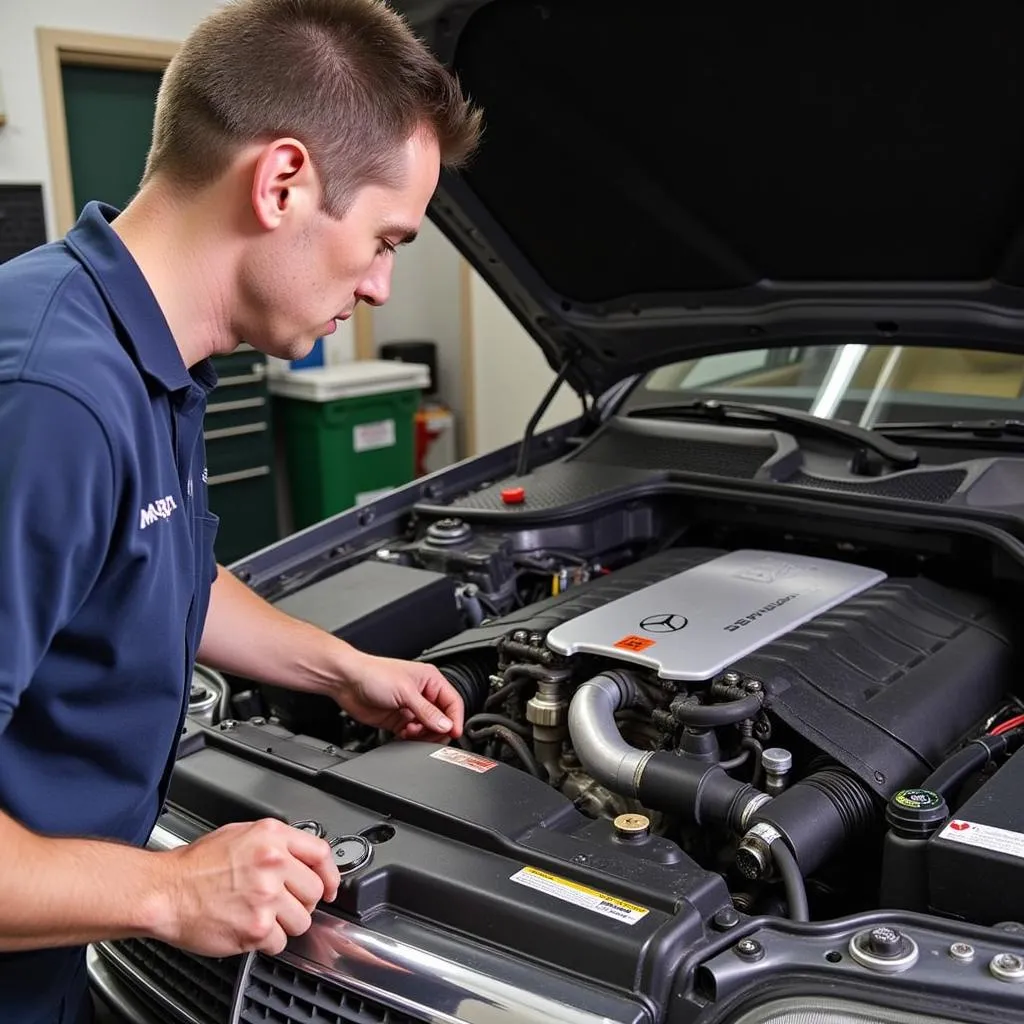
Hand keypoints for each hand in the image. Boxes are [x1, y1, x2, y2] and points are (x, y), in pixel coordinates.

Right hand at [151, 819, 339, 956]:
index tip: (330, 887)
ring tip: (262, 916)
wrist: (165, 892)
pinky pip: (280, 942)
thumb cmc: (195, 866)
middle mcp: (273, 863)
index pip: (321, 853)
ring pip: (302, 920)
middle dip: (301, 902)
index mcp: (271, 836)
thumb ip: (274, 843)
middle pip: (315, 891)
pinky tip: (250, 929)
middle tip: (282, 903)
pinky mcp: (256, 927)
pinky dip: (268, 942)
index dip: (330, 874)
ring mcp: (266, 896)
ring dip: (285, 924)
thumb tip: (300, 856)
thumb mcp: (239, 834)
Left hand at [334, 653, 464, 741]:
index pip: (452, 702)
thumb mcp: (405, 692)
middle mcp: (422, 694)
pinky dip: (411, 739)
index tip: (453, 733)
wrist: (346, 681)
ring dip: (422, 735)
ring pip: (427, 729)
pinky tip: (404, 734)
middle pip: (441, 719)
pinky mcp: (398, 720)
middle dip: (437, 729)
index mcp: (430, 680)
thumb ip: (427, 711)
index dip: (455, 719)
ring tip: (412, 732)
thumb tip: (445, 725)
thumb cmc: (373, 674)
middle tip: (430, 736)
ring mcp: (410, 708)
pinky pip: (412, 735)